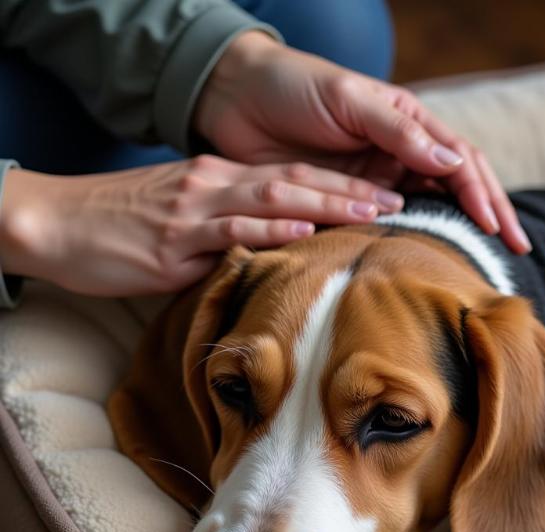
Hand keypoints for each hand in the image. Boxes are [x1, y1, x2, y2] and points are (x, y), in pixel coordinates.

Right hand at [0, 156, 404, 295]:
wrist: (58, 223)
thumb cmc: (123, 226)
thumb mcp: (186, 221)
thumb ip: (230, 231)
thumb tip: (273, 252)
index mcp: (220, 181)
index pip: (291, 178)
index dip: (340, 184)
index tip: (381, 194)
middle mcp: (215, 186)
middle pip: (294, 182)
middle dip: (348, 190)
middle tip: (397, 198)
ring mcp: (196, 210)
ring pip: (271, 200)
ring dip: (324, 205)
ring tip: (370, 211)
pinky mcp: (175, 239)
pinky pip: (229, 232)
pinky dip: (269, 231)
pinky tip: (302, 233)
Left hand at [193, 32, 531, 253]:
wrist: (236, 101)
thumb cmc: (294, 87)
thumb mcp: (349, 99)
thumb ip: (398, 131)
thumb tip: (454, 163)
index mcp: (407, 122)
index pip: (460, 161)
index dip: (484, 193)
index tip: (500, 227)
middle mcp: (399, 153)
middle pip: (457, 188)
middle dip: (489, 216)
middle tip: (515, 250)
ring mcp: (376, 180)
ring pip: (428, 210)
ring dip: (457, 234)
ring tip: (481, 262)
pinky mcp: (349, 203)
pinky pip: (387, 228)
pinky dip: (411, 244)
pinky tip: (426, 262)